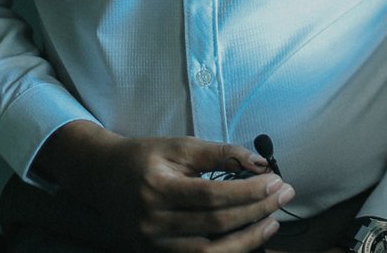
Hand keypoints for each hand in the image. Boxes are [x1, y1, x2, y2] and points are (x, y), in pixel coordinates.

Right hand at [36, 120, 295, 250]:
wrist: (102, 178)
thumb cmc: (145, 157)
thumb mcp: (179, 145)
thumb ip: (219, 153)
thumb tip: (260, 162)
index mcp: (157, 188)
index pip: (212, 195)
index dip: (248, 191)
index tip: (277, 181)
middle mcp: (152, 222)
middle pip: (215, 224)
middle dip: (256, 210)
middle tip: (285, 195)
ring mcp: (152, 245)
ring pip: (209, 252)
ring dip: (247, 238)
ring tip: (272, 221)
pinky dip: (227, 252)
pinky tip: (249, 240)